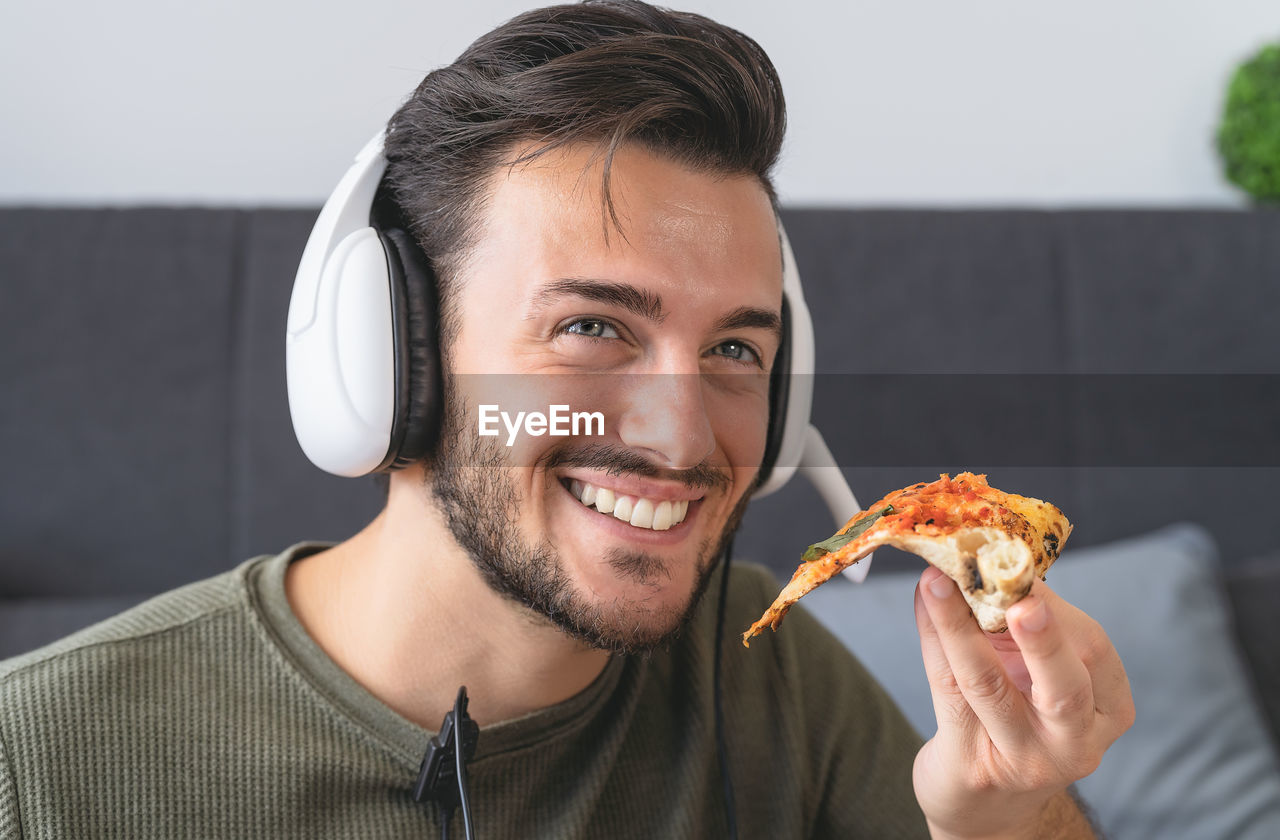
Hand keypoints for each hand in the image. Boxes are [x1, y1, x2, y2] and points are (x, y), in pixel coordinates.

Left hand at [911, 568, 1134, 839]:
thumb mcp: (1033, 670)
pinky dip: (934, 639)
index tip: (1020, 559)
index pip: (1091, 651)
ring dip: (959, 624)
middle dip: (1043, 639)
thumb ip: (1016, 620)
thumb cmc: (1013, 716)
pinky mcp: (975, 766)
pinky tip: (923, 604)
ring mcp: (1027, 760)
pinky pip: (949, 693)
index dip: (1055, 607)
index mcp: (1108, 706)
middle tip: (1022, 599)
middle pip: (1064, 687)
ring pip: (990, 685)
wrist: (986, 799)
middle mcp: (1077, 741)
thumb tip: (985, 551)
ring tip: (938, 582)